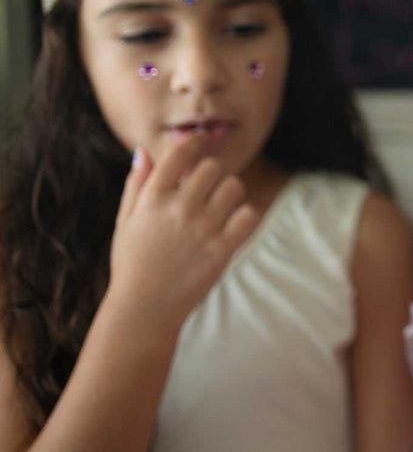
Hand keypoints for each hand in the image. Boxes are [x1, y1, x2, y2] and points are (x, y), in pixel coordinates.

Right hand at [107, 137, 258, 333]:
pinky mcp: (221, 250)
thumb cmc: (132, 263)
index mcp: (152, 200)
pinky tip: (235, 224)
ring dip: (231, 192)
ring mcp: (201, 230)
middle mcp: (178, 210)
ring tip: (223, 206)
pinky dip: (246, 215)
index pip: (178, 156)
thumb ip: (136, 186)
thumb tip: (143, 151)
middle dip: (213, 173)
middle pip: (212, 168)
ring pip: (233, 188)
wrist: (144, 308)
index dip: (194, 143)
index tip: (202, 142)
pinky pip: (249, 216)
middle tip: (209, 187)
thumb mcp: (125, 222)